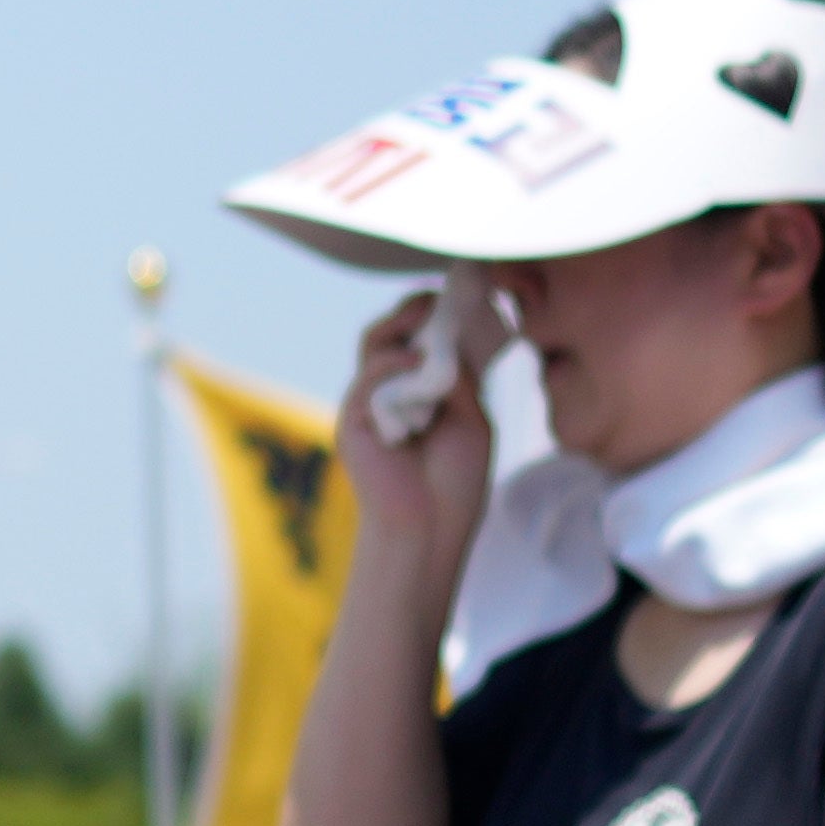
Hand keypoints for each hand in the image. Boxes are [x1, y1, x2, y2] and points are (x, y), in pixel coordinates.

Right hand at [338, 278, 506, 580]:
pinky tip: (414, 361)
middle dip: (414, 310)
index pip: (420, 340)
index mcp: (419, 392)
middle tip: (438, 297)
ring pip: (374, 346)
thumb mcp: (471, 419)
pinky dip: (391, 363)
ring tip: (425, 314)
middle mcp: (390, 392)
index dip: (435, 316)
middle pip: (391, 333)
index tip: (460, 296)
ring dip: (400, 326)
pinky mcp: (354, 420)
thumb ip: (459, 379)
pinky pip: (368, 377)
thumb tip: (450, 336)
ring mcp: (368, 404)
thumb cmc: (454, 484)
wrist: (429, 529)